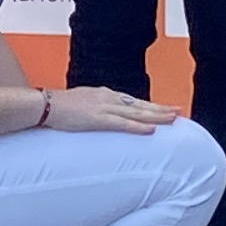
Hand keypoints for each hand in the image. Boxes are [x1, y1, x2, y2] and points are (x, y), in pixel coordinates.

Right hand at [39, 80, 180, 135]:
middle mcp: (109, 98)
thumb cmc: (60, 107)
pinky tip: (151, 130)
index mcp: (105, 94)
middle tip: (179, 111)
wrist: (46, 105)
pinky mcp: (99, 119)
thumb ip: (96, 108)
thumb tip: (104, 116)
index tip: (165, 108)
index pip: (134, 101)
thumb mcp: (83, 103)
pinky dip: (139, 127)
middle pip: (141, 105)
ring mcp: (105, 108)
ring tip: (173, 119)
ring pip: (137, 113)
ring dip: (156, 116)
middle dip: (161, 109)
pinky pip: (123, 124)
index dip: (151, 105)